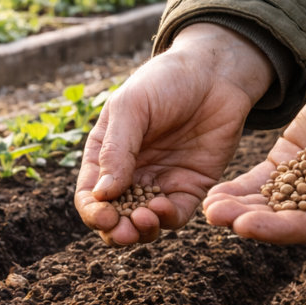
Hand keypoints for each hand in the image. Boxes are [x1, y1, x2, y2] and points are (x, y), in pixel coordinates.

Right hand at [74, 23, 274, 244]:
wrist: (215, 73)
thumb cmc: (165, 81)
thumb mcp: (132, 107)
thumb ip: (117, 149)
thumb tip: (103, 194)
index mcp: (105, 155)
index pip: (90, 195)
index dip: (93, 212)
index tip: (104, 216)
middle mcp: (130, 174)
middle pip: (115, 217)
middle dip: (116, 230)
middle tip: (125, 232)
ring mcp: (160, 182)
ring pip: (144, 223)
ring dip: (141, 230)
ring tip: (146, 220)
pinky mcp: (191, 187)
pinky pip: (176, 215)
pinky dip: (167, 219)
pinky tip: (165, 208)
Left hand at [203, 43, 305, 243]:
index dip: (280, 229)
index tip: (245, 226)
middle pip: (288, 219)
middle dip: (251, 220)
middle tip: (214, 216)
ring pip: (273, 203)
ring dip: (241, 208)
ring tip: (208, 209)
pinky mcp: (294, 163)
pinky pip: (265, 181)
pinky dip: (242, 189)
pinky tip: (215, 193)